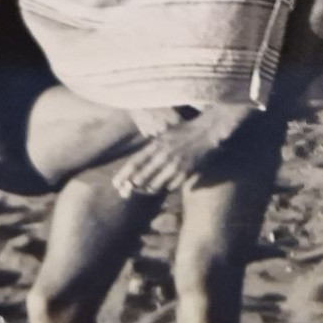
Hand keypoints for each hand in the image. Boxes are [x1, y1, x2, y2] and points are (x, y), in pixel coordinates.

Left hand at [113, 104, 254, 195]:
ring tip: (146, 189)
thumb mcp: (165, 135)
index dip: (123, 174)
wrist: (208, 130)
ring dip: (149, 189)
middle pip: (141, 176)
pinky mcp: (186, 171)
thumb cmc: (185, 132)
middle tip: (127, 191)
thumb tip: (138, 162)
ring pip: (155, 184)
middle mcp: (163, 155)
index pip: (134, 162)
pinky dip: (166, 187)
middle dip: (133, 186)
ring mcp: (174, 164)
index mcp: (156, 144)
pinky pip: (171, 186)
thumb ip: (151, 148)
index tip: (115, 183)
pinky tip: (165, 185)